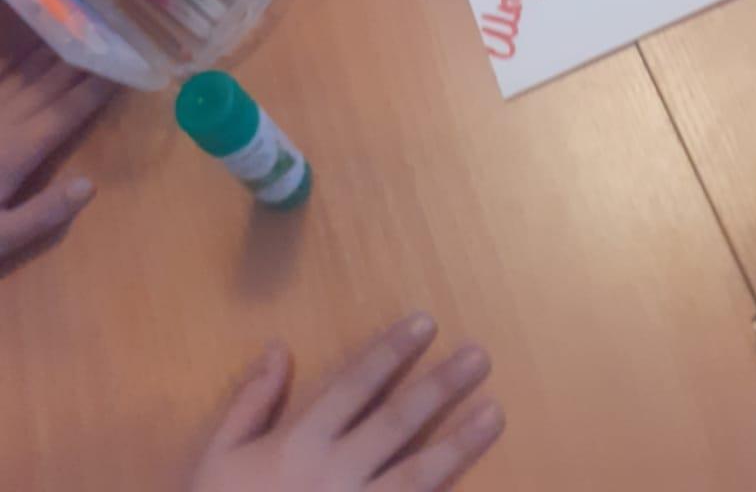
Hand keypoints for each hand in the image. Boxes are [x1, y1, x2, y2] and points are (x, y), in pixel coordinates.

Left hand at [0, 10, 116, 267]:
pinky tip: (21, 40)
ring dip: (53, 48)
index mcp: (18, 152)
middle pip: (51, 83)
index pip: (68, 112)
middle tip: (113, 30)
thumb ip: (41, 214)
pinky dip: (10, 55)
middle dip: (84, 57)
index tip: (129, 64)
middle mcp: (3, 122)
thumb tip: (90, 184)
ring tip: (79, 25)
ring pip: (23, 72)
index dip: (99, 87)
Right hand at [190, 314, 504, 491]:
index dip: (391, 351)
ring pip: (416, 476)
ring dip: (459, 444)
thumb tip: (280, 346)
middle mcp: (333, 475)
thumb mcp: (218, 457)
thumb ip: (250, 402)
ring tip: (496, 414)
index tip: (427, 321)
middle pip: (396, 423)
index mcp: (299, 444)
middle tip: (481, 355)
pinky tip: (473, 485)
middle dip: (440, 387)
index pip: (355, 385)